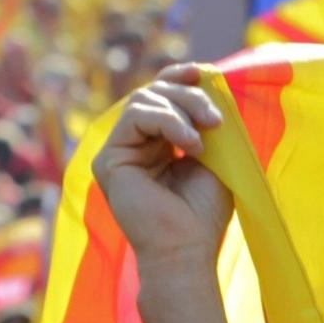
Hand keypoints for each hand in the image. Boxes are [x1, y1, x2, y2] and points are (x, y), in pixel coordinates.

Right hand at [92, 63, 232, 266]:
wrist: (186, 249)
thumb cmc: (203, 213)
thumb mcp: (214, 154)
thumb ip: (206, 119)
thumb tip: (210, 78)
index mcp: (156, 144)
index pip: (161, 95)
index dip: (180, 77)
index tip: (205, 73)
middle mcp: (133, 146)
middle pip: (154, 92)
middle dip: (189, 95)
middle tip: (216, 118)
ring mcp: (118, 153)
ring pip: (144, 100)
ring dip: (181, 109)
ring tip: (204, 138)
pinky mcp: (108, 161)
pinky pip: (135, 118)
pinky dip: (168, 122)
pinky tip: (190, 145)